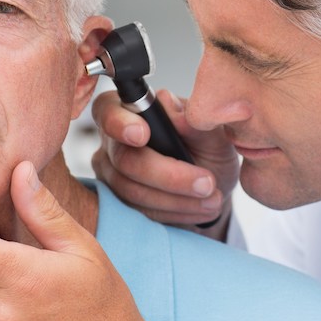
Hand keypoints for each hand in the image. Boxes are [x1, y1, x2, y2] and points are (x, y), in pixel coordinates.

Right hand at [90, 89, 239, 235]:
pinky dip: (175, 211)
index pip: (108, 110)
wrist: (211, 187)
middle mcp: (111, 140)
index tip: (143, 134)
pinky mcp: (118, 201)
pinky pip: (140, 211)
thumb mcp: (212, 133)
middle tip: (206, 183)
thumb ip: (193, 122)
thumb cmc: (207, 149)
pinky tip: (200, 208)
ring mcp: (110, 173)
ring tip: (212, 198)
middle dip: (169, 175)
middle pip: (124, 159)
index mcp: (128, 109)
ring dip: (177, 198)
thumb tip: (173, 112)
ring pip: (133, 191)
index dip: (119, 122)